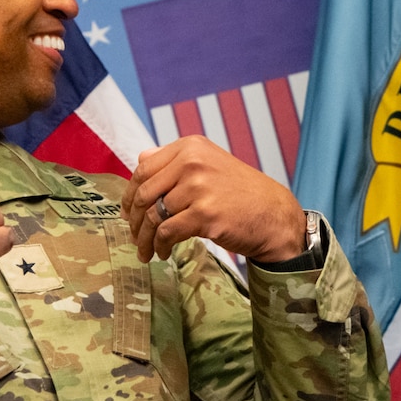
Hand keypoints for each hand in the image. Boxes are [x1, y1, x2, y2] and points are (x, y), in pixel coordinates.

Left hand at [121, 136, 305, 262]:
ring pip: (154, 216)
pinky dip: (160, 246)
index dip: (130, 193)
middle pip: (144, 193)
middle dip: (135, 220)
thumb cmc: (240, 193)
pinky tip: (163, 253)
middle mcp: (192, 162)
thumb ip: (175, 160)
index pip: (144, 169)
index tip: (128, 212)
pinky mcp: (204, 214)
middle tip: (134, 236)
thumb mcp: (210, 164)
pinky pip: (167, 232)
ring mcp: (198, 187)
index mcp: (190, 147)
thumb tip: (141, 159)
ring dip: (146, 238)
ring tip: (147, 250)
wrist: (273, 215)